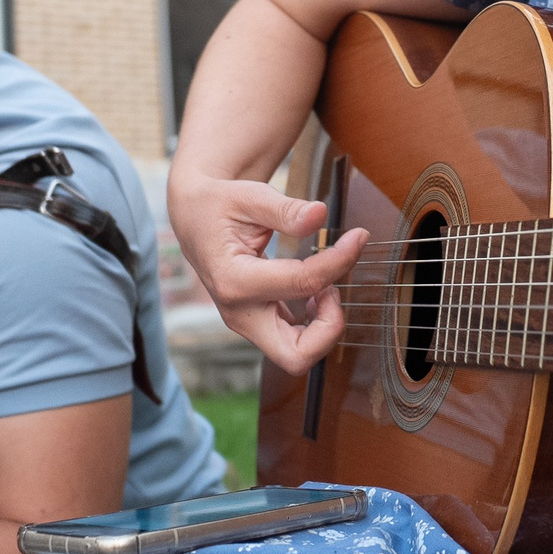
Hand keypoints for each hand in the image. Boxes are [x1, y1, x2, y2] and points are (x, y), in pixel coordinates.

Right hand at [168, 167, 363, 369]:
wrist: (194, 218)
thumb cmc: (218, 206)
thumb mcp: (249, 196)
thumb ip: (285, 210)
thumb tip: (319, 215)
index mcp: (234, 280)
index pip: (302, 283)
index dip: (340, 261)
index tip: (358, 237)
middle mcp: (239, 312)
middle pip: (295, 356)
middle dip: (328, 329)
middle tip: (335, 290)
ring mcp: (247, 323)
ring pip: (296, 356)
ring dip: (323, 327)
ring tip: (325, 286)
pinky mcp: (257, 323)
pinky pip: (294, 341)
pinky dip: (315, 324)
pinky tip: (316, 292)